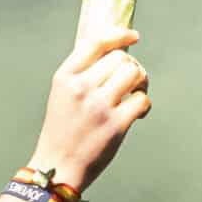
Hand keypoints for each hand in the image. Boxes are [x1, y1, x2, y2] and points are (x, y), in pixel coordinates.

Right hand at [28, 28, 150, 190]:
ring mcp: (99, 105)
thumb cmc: (63, 131)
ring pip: (134, 74)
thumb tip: (115, 55)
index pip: (95, 43)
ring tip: (136, 93)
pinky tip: (137, 114)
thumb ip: (83, 75)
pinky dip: (144, 105)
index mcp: (65, 77)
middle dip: (132, 66)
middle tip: (132, 81)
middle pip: (121, 58)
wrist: (58, 167)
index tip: (134, 36)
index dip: (119, 34)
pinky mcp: (116, 124)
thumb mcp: (62, 95)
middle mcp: (81, 87)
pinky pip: (143, 100)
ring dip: (142, 81)